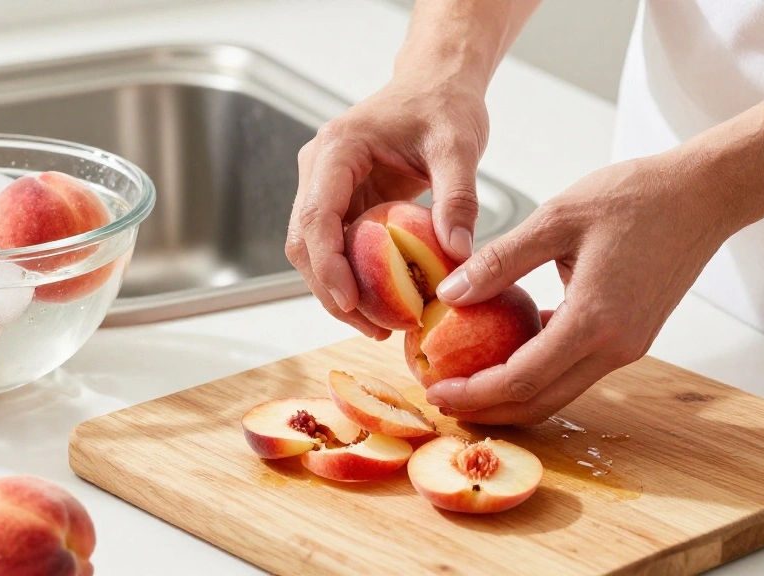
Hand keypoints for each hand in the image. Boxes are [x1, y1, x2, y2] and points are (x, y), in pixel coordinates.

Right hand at [286, 76, 488, 338]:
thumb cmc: (444, 106)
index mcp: (337, 149)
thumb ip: (457, 197)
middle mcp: (318, 168)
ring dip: (338, 291)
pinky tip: (382, 303)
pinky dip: (352, 278)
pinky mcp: (339, 201)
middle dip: (330, 290)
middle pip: (304, 241)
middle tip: (372, 328)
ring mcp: (324, 186)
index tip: (350, 303)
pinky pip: (334, 247)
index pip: (315, 215)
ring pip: (313, 250)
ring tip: (379, 326)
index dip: (327, 265)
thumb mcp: (459, 146)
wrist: (436, 85)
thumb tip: (459, 253)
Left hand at [426, 154, 730, 423]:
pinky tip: (504, 353)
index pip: (522, 379)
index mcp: (595, 320)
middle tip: (441, 398)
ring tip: (466, 382)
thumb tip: (448, 294)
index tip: (435, 391)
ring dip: (511, 395)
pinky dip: (537, 372)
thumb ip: (500, 261)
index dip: (474, 393)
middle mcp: (615, 346)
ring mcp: (627, 346)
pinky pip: (575, 369)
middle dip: (487, 408)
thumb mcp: (555, 220)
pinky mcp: (631, 337)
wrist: (703, 194)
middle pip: (540, 400)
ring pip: (559, 391)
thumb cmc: (635, 197)